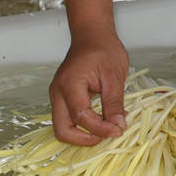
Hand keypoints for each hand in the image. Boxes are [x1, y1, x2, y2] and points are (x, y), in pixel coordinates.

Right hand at [47, 27, 129, 144]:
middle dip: (84, 140)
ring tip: (105, 130)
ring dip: (82, 135)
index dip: (100, 129)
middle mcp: (57, 92)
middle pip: (62, 130)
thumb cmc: (103, 49)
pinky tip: (99, 123)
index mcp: (70, 84)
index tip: (118, 130)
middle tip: (108, 135)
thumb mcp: (114, 75)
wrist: (92, 35)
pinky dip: (81, 127)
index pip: (81, 116)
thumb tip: (118, 126)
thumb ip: (114, 103)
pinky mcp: (61, 98)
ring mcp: (57, 96)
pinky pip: (67, 120)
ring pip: (62, 128)